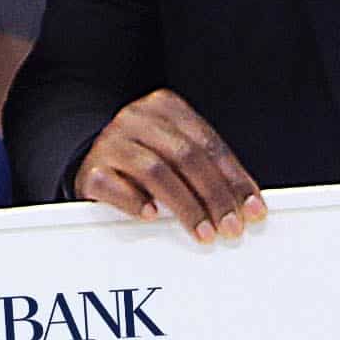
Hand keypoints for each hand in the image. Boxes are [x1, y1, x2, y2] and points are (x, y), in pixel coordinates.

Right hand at [75, 88, 265, 241]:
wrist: (88, 159)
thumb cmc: (141, 160)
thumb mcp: (174, 153)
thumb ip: (204, 169)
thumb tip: (243, 205)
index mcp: (165, 108)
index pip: (208, 143)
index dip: (235, 178)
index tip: (251, 208)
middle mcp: (137, 119)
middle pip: (185, 157)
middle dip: (214, 196)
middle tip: (230, 226)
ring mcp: (111, 143)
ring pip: (155, 171)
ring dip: (185, 205)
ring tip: (203, 231)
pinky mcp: (91, 169)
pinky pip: (114, 185)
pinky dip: (135, 202)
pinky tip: (152, 215)